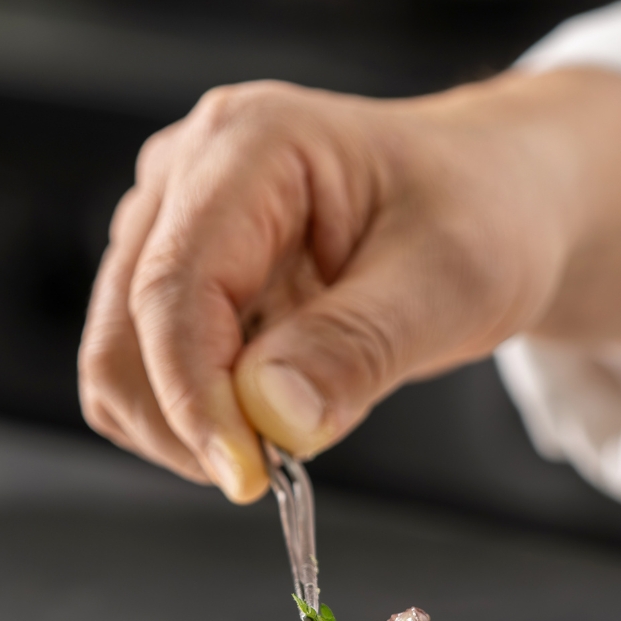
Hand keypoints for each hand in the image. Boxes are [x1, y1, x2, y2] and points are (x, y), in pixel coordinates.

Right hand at [78, 67, 620, 498]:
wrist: (498, 199)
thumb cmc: (485, 215)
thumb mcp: (452, 281)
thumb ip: (358, 347)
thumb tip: (271, 418)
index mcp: (250, 143)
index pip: (175, 286)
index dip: (196, 396)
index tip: (248, 477)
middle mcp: (187, 169)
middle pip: (125, 329)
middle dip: (190, 420)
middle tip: (279, 469)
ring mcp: (172, 219)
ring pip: (122, 359)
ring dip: (192, 423)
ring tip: (297, 421)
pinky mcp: (177, 270)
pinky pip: (148, 370)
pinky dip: (201, 414)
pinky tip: (278, 401)